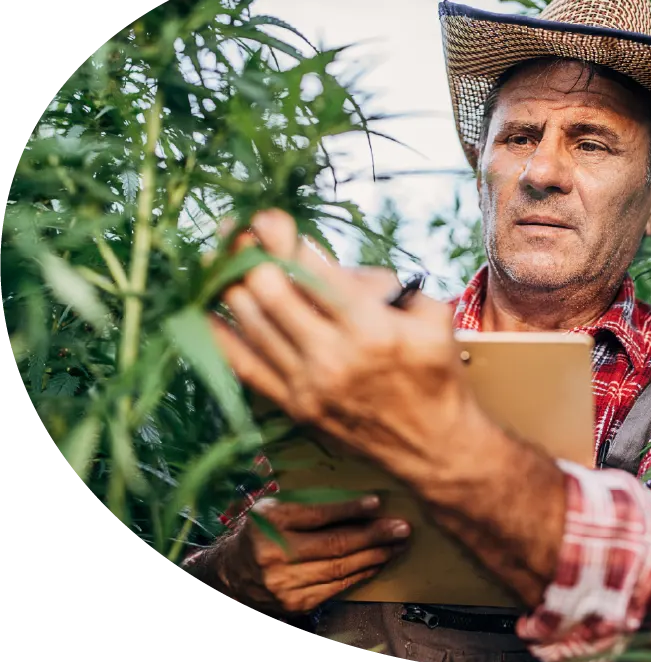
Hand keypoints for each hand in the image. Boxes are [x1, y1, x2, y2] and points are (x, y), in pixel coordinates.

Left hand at [208, 209, 493, 485]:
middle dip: (246, 252)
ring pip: (250, 323)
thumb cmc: (436, 372)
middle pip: (269, 291)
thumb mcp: (431, 315)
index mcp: (373, 326)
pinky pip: (243, 366)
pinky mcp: (294, 406)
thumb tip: (332, 265)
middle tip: (234, 230)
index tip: (266, 215)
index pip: (311, 269)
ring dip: (227, 284)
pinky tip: (202, 309)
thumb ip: (384, 284)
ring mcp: (309, 384)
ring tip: (216, 258)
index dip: (280, 235)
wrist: (434, 446)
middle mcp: (335, 354)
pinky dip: (218, 334)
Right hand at [214, 496, 410, 615]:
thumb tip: (359, 502)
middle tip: (402, 528)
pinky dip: (361, 574)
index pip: (317, 515)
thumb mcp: (274, 508)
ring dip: (375, 556)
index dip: (349, 509)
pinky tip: (378, 562)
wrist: (229, 573)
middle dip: (374, 536)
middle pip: (334, 545)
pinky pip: (336, 588)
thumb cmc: (260, 532)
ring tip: (398, 545)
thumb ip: (308, 504)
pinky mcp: (294, 604)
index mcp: (270, 521)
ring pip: (340, 569)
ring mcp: (284, 583)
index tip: (377, 503)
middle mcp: (275, 554)